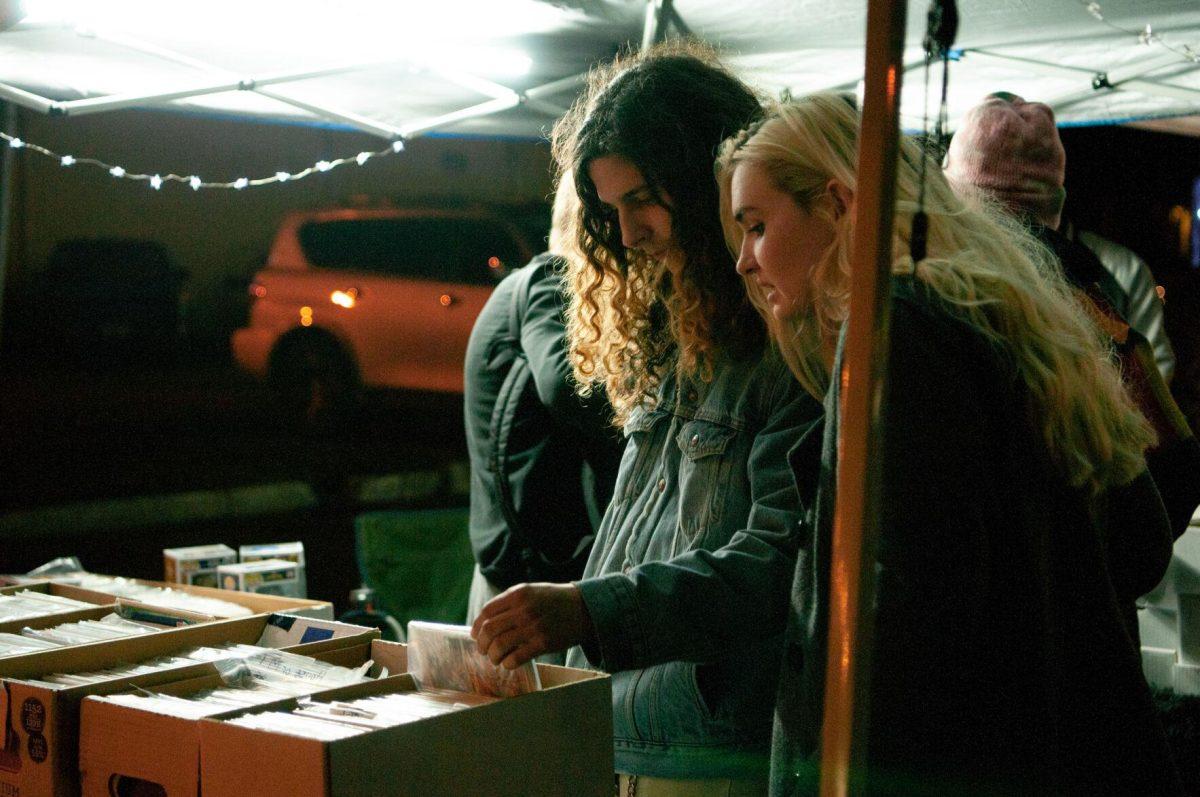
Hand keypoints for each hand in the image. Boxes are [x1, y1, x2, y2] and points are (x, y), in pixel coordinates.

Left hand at [471, 582, 590, 668]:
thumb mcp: (531, 591)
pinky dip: (508, 663)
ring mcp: (534, 627)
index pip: (487, 611)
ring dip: (493, 656)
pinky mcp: (544, 643)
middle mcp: (524, 609)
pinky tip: (509, 663)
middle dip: (482, 644)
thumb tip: (485, 621)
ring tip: (496, 658)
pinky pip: (516, 658)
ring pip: (499, 646)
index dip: (477, 626)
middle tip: (483, 650)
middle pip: (489, 630)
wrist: (584, 608)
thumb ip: (509, 602)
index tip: (476, 635)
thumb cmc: (554, 600)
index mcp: (518, 594)